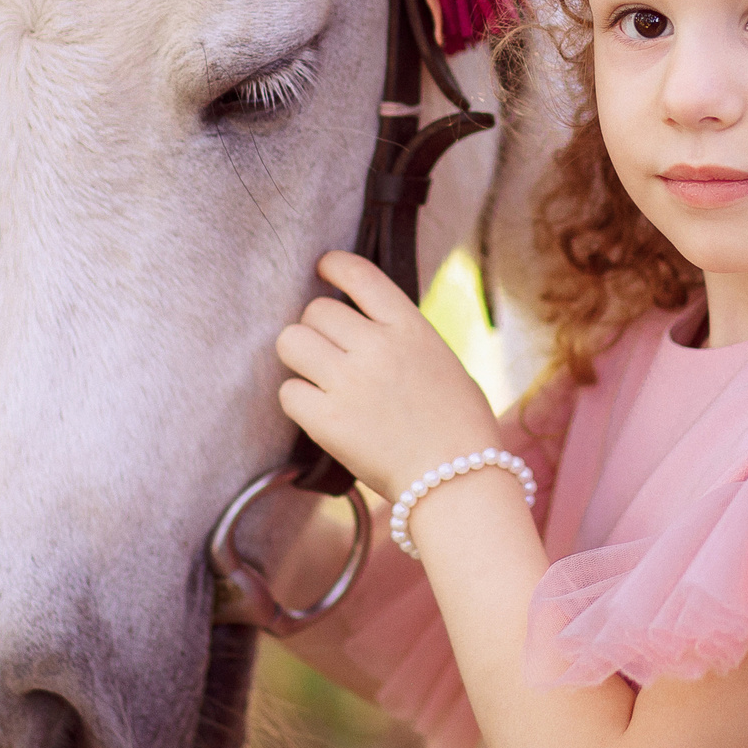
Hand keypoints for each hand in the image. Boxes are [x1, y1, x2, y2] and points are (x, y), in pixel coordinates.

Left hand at [275, 251, 504, 502]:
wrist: (458, 481)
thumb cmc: (459, 425)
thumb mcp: (441, 360)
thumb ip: (401, 336)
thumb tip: (363, 324)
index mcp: (410, 326)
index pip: (358, 274)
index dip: (332, 265)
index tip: (323, 270)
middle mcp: (376, 346)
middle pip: (315, 311)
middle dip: (317, 328)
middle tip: (329, 351)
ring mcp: (349, 382)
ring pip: (291, 342)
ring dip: (300, 357)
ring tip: (317, 376)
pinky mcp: (326, 420)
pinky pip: (288, 392)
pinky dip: (299, 400)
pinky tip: (319, 410)